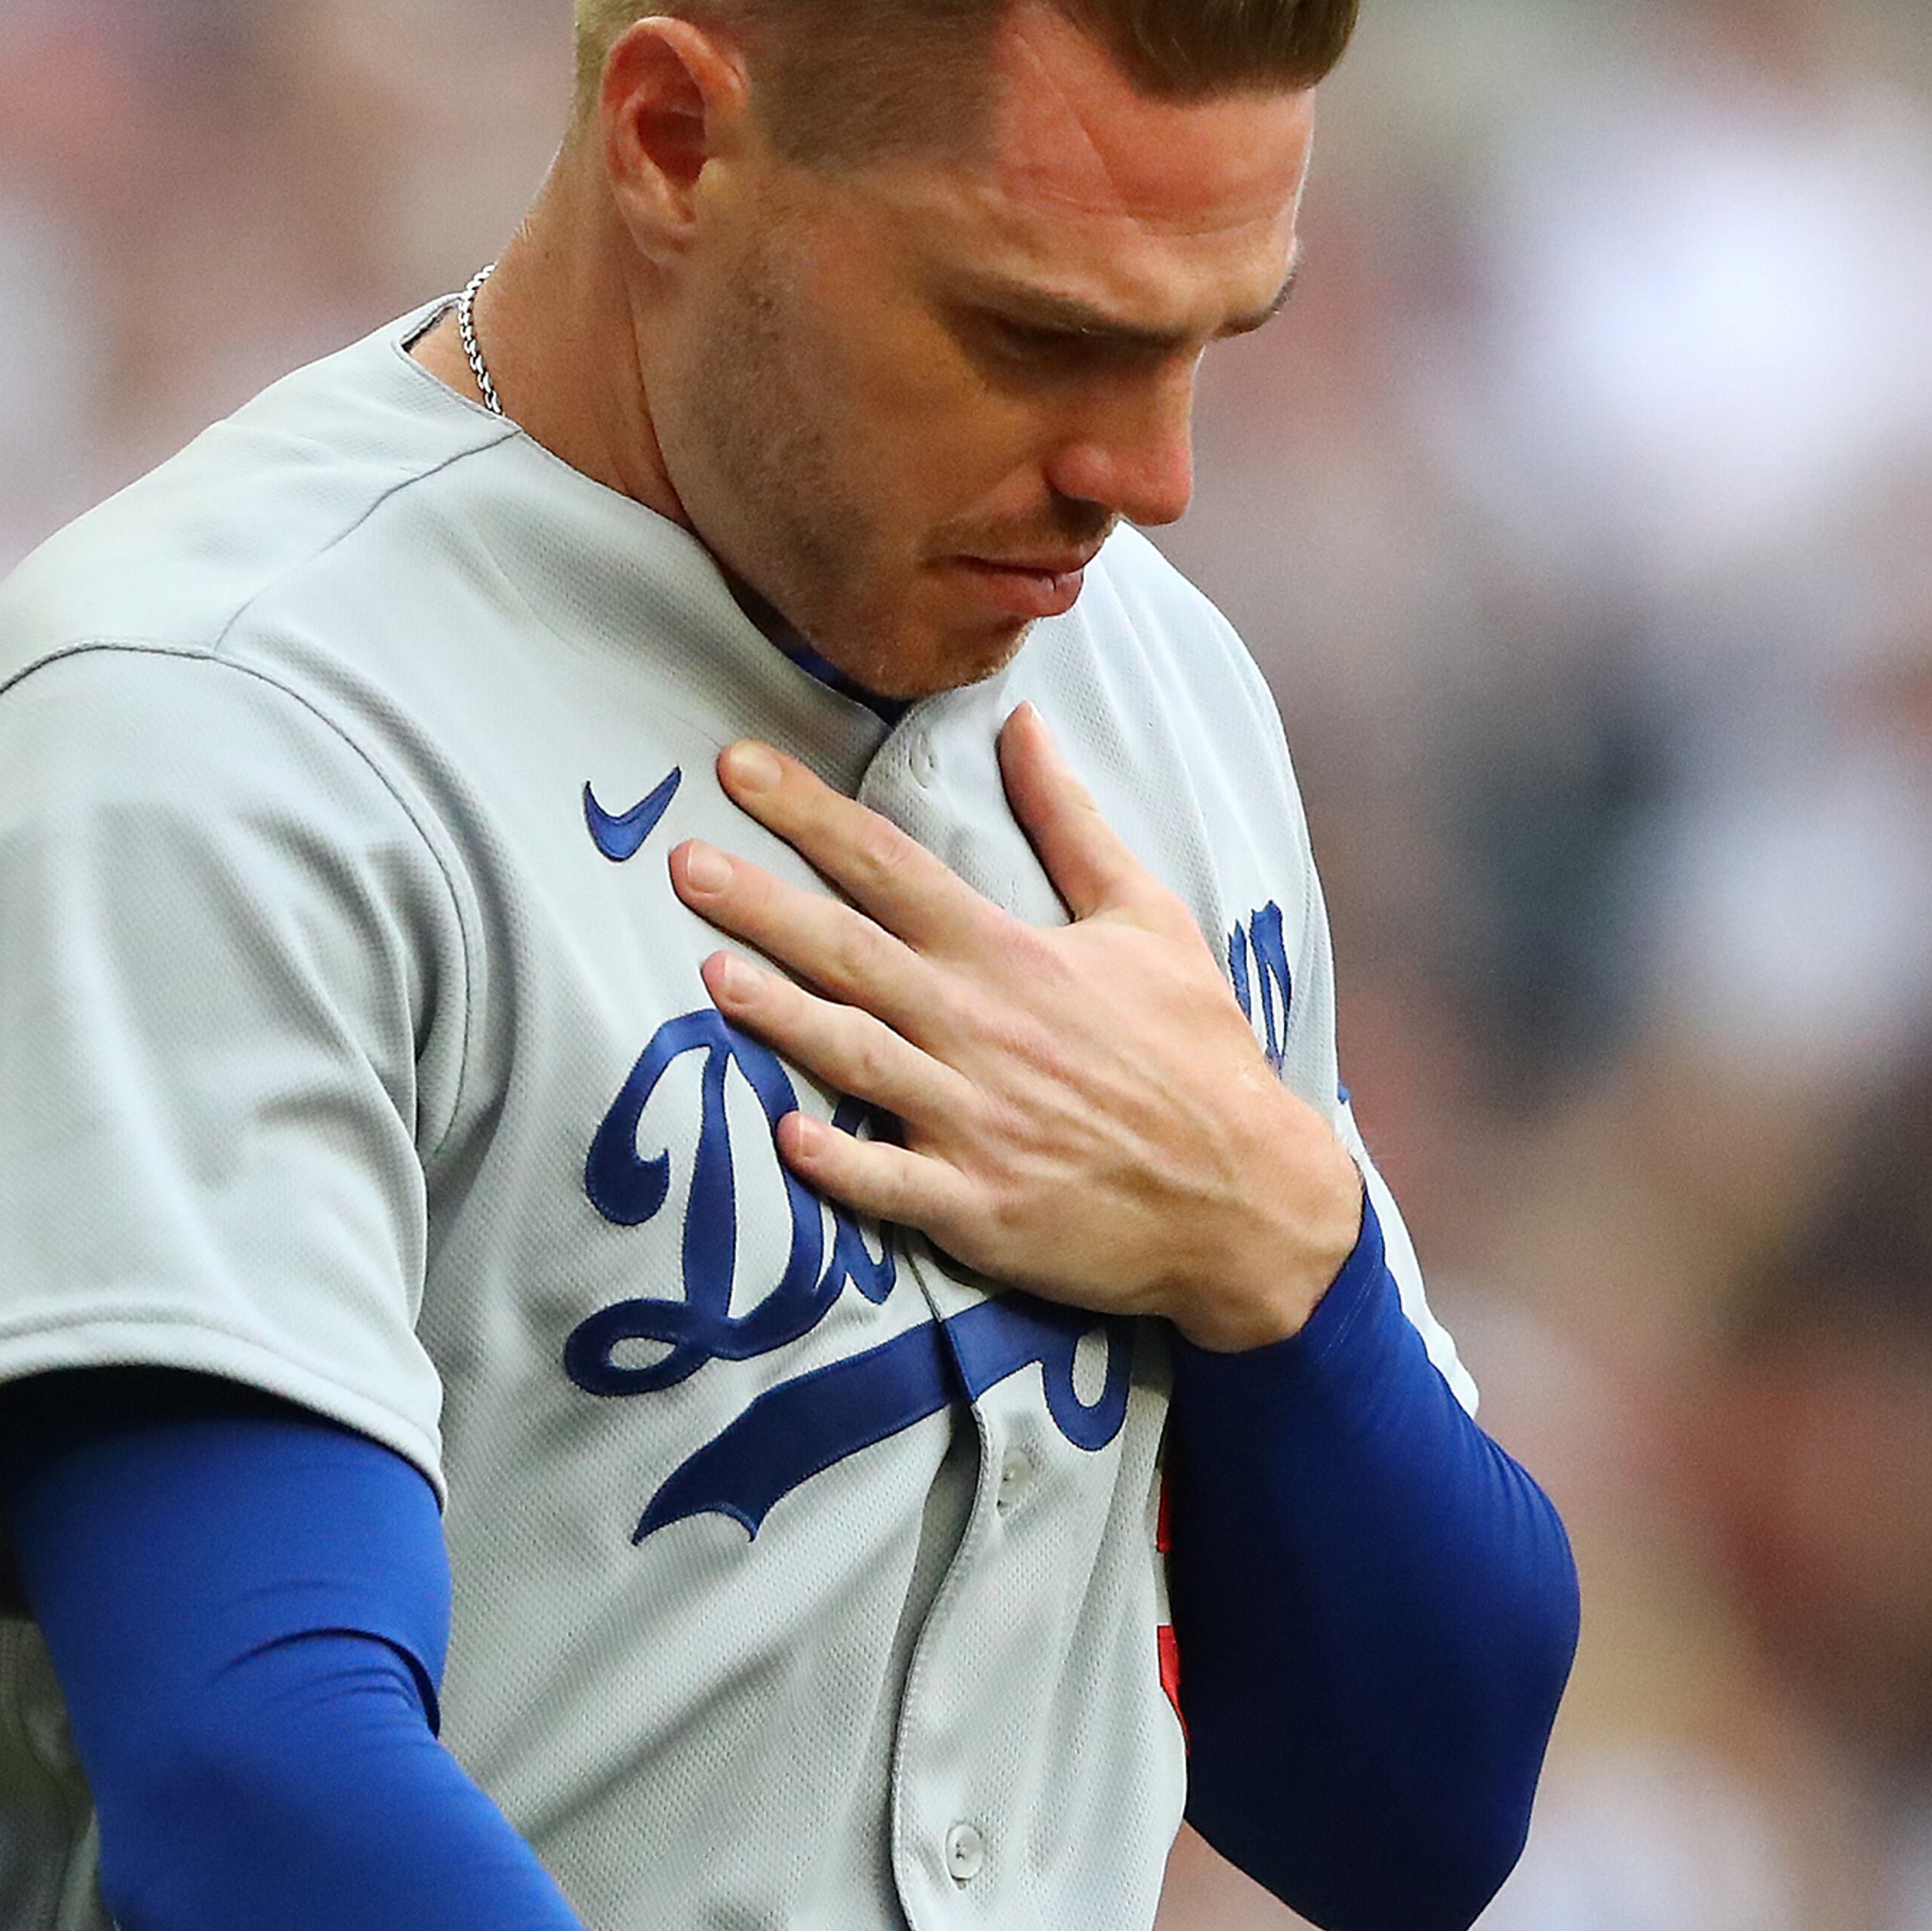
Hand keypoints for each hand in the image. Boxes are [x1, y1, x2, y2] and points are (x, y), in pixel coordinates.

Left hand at [668, 710, 1361, 1350]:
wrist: (1250, 1198)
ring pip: (858, 1057)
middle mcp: (983, 1030)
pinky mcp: (979, 1205)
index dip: (809, 815)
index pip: (892, 866)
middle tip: (681, 862)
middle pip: (852, 952)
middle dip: (762, 904)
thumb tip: (1023, 725)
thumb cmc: (1196, 1053)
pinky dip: (839, 1162)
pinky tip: (784, 1136)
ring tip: (710, 975)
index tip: (737, 768)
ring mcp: (977, 1121)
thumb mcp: (1150, 920)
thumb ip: (1072, 824)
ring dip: (781, 1017)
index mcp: (1013, 955)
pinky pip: (891, 1182)